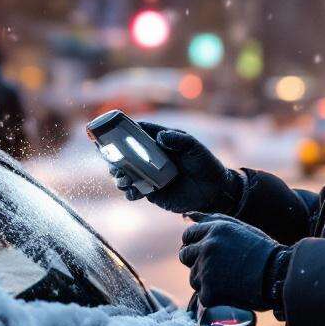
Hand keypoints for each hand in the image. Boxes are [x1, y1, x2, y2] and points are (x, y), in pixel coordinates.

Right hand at [109, 123, 243, 214]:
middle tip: (113, 164)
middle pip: (126, 155)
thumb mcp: (194, 148)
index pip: (138, 134)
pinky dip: (130, 192)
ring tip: (123, 180)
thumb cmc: (206, 164)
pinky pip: (135, 191)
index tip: (110, 134)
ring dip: (120, 176)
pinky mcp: (152, 192)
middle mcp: (151, 158)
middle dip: (115, 159)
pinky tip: (132, 192)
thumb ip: (179, 140)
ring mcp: (150, 175)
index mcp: (160, 142)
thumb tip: (160, 137)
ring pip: (127, 174)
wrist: (215, 191)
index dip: (122, 132)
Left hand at [178, 213, 284, 310]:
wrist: (279, 276)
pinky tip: (232, 291)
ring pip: (193, 277)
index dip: (196, 244)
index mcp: (214, 229)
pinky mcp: (209, 291)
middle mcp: (207, 247)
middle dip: (196, 261)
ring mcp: (206, 269)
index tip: (208, 252)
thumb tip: (186, 216)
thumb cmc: (261, 251)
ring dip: (206, 279)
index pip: (188, 236)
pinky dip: (215, 296)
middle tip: (218, 267)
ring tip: (229, 279)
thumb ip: (211, 220)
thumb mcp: (238, 227)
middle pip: (185, 256)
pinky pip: (203, 295)